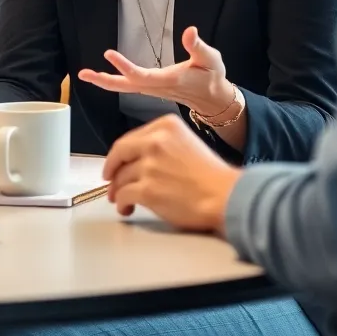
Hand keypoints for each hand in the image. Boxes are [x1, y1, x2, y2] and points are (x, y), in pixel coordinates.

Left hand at [79, 26, 233, 116]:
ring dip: (104, 81)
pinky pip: (128, 86)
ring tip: (85, 74)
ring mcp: (152, 90)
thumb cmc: (212, 77)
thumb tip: (190, 31)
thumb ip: (198, 47)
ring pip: (124, 88)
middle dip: (104, 80)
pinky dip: (113, 82)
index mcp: (169, 80)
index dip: (124, 66)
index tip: (108, 53)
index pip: (142, 75)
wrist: (213, 99)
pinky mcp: (151, 88)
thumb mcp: (211, 59)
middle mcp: (156, 88)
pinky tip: (102, 77)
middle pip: (125, 86)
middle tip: (83, 74)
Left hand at [102, 114, 241, 232]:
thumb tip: (135, 160)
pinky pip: (123, 195)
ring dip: (117, 191)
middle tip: (110, 181)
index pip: (130, 138)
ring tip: (121, 201)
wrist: (226, 197)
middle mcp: (155, 142)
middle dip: (111, 170)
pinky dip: (122, 203)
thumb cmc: (212, 176)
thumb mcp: (186, 144)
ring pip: (120, 177)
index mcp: (166, 126)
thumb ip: (161, 145)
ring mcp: (150, 166)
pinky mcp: (147, 189)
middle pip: (120, 154)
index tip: (115, 163)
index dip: (119, 154)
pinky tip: (126, 209)